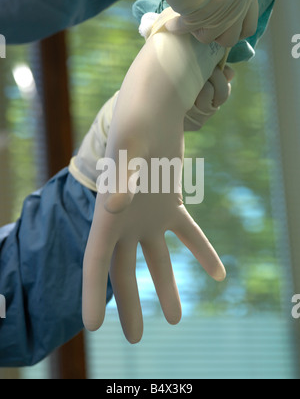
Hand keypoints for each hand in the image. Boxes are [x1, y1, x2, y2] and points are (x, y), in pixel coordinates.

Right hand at [81, 22, 227, 342]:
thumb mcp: (129, 146)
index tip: (94, 325)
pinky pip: (188, 234)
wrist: (157, 104)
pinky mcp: (171, 203)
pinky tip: (219, 274)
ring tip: (176, 319)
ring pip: (157, 258)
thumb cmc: (137, 120)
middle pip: (125, 269)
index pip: (97, 260)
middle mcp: (125, 218)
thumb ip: (121, 177)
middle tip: (136, 338)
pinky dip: (203, 252)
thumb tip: (113, 207)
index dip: (94, 293)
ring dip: (168, 287)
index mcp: (109, 211)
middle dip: (130, 304)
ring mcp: (149, 213)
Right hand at [152, 0, 258, 46]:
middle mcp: (239, 2)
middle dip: (217, 36)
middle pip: (229, 39)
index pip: (248, 28)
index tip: (224, 27)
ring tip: (188, 18)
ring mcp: (220, 9)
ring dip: (197, 30)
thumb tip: (220, 8)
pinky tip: (172, 23)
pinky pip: (187, 28)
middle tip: (206, 24)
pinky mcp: (200, 13)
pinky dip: (177, 27)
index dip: (235, 32)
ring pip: (209, 37)